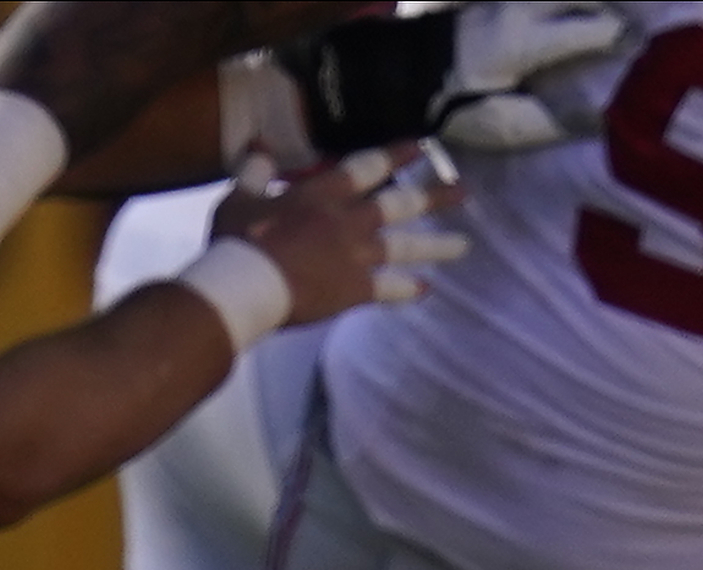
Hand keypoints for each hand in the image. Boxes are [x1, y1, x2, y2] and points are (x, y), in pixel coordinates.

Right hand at [207, 146, 464, 329]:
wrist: (247, 287)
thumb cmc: (238, 238)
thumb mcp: (240, 195)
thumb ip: (256, 171)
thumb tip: (260, 146)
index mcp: (325, 192)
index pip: (370, 166)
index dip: (397, 155)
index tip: (422, 147)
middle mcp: (350, 220)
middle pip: (401, 204)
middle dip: (433, 197)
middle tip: (462, 192)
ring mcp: (357, 256)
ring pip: (406, 247)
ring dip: (436, 245)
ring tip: (463, 245)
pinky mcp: (354, 290)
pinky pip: (389, 288)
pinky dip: (408, 289)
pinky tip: (427, 289)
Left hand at [426, 1, 630, 151]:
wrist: (400, 73)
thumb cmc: (452, 107)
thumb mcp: (502, 126)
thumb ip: (553, 122)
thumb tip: (600, 120)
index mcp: (526, 41)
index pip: (590, 30)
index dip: (620, 36)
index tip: (640, 46)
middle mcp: (520, 9)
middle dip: (610, 4)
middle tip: (632, 21)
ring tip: (603, 12)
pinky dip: (559, 0)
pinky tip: (567, 11)